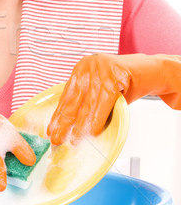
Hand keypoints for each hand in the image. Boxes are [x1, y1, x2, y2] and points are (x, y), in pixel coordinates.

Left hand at [46, 53, 180, 145]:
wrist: (152, 71)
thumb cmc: (126, 83)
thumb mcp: (101, 88)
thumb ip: (87, 100)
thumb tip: (70, 123)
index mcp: (82, 68)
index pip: (67, 95)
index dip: (58, 114)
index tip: (52, 129)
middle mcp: (88, 66)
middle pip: (73, 99)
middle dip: (64, 121)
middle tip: (58, 138)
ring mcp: (101, 69)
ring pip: (88, 103)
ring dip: (81, 124)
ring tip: (74, 139)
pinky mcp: (114, 75)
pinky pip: (104, 102)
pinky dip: (98, 118)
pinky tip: (93, 130)